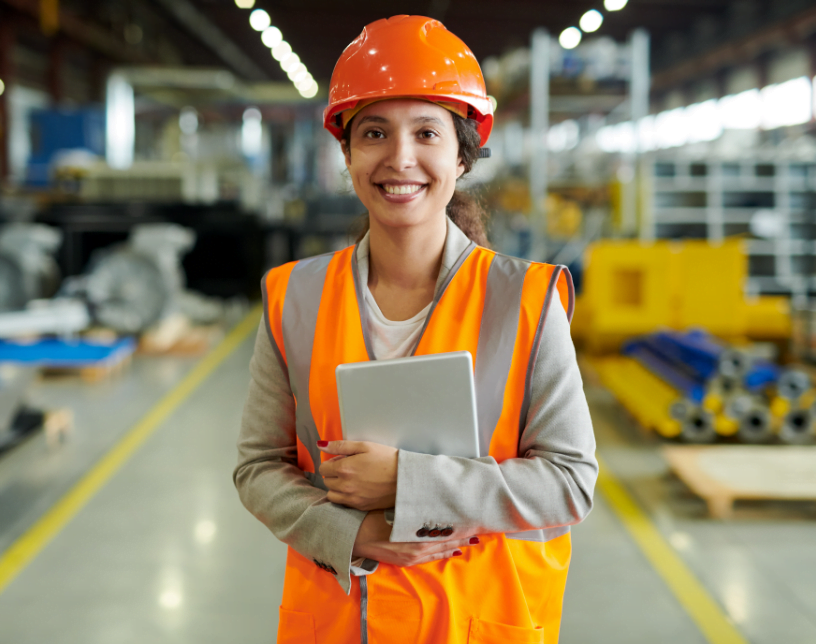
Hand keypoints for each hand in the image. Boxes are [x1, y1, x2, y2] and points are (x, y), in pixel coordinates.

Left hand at [318, 440, 397, 511]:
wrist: (406, 478)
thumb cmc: (387, 459)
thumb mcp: (365, 446)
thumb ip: (340, 445)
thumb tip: (320, 445)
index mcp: (344, 468)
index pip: (323, 468)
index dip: (332, 462)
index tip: (343, 460)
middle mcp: (345, 485)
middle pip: (326, 481)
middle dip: (333, 474)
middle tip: (348, 468)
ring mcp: (352, 498)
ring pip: (331, 494)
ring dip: (336, 487)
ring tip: (350, 480)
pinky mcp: (360, 506)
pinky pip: (342, 503)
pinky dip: (344, 497)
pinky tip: (356, 489)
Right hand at [352, 511, 478, 566]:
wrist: (353, 537)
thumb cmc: (371, 519)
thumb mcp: (393, 509)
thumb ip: (412, 508)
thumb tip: (431, 499)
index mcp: (415, 534)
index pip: (444, 530)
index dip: (460, 525)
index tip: (473, 519)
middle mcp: (416, 548)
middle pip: (446, 541)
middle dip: (463, 535)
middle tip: (480, 530)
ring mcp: (411, 556)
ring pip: (440, 550)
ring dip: (456, 544)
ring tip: (471, 539)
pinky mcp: (406, 561)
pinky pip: (430, 558)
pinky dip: (443, 553)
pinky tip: (452, 551)